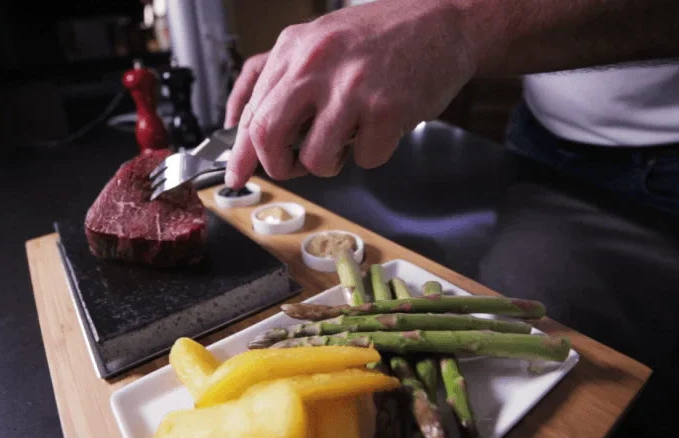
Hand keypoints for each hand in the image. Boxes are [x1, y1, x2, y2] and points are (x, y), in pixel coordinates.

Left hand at [224, 0, 475, 187]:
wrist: (444, 21)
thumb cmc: (384, 35)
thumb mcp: (320, 39)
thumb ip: (279, 74)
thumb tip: (239, 120)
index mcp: (294, 49)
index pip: (252, 111)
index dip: (240, 153)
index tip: (234, 175)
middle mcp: (315, 65)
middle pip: (268, 136)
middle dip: (279, 165)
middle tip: (295, 167)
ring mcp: (351, 87)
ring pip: (316, 159)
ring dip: (331, 164)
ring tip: (348, 139)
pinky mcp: (386, 109)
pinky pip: (365, 159)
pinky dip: (373, 153)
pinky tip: (383, 125)